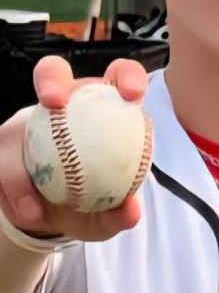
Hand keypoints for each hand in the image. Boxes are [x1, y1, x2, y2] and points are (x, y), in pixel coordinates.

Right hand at [0, 56, 147, 242]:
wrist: (50, 219)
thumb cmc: (88, 205)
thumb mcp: (106, 216)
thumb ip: (120, 213)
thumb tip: (131, 209)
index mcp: (103, 109)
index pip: (119, 77)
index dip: (127, 76)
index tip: (130, 95)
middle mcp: (63, 105)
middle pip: (54, 72)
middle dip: (51, 79)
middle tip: (54, 102)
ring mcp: (27, 122)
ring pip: (16, 124)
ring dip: (20, 168)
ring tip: (34, 208)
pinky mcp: (2, 144)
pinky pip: (0, 162)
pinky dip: (13, 192)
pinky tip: (27, 212)